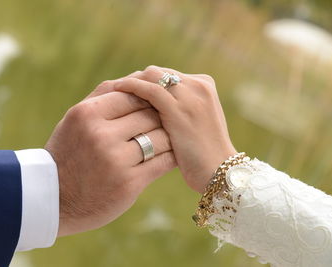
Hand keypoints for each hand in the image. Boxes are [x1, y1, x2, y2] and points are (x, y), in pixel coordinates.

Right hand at [45, 80, 175, 235]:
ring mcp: (116, 160)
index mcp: (87, 114)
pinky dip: (172, 156)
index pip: (134, 95)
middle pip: (151, 115)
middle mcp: (101, 135)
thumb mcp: (75, 119)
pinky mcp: (130, 183)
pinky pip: (164, 161)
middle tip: (171, 122)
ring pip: (161, 137)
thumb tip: (139, 76)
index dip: (149, 100)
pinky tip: (173, 154)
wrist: (54, 200)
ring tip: (172, 139)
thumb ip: (104, 95)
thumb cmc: (68, 153)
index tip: (155, 107)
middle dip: (162, 118)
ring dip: (169, 138)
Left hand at [114, 66, 236, 193]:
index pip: (167, 74)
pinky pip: (149, 90)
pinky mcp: (178, 109)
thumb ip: (178, 110)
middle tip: (116, 89)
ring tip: (112, 90)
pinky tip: (116, 92)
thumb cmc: (203, 154)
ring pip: (152, 76)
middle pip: (158, 72)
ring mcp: (190, 95)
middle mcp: (199, 85)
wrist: (219, 172)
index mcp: (204, 85)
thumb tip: (149, 107)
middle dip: (136, 78)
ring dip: (130, 81)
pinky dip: (131, 87)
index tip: (127, 88)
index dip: (146, 80)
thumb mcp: (194, 123)